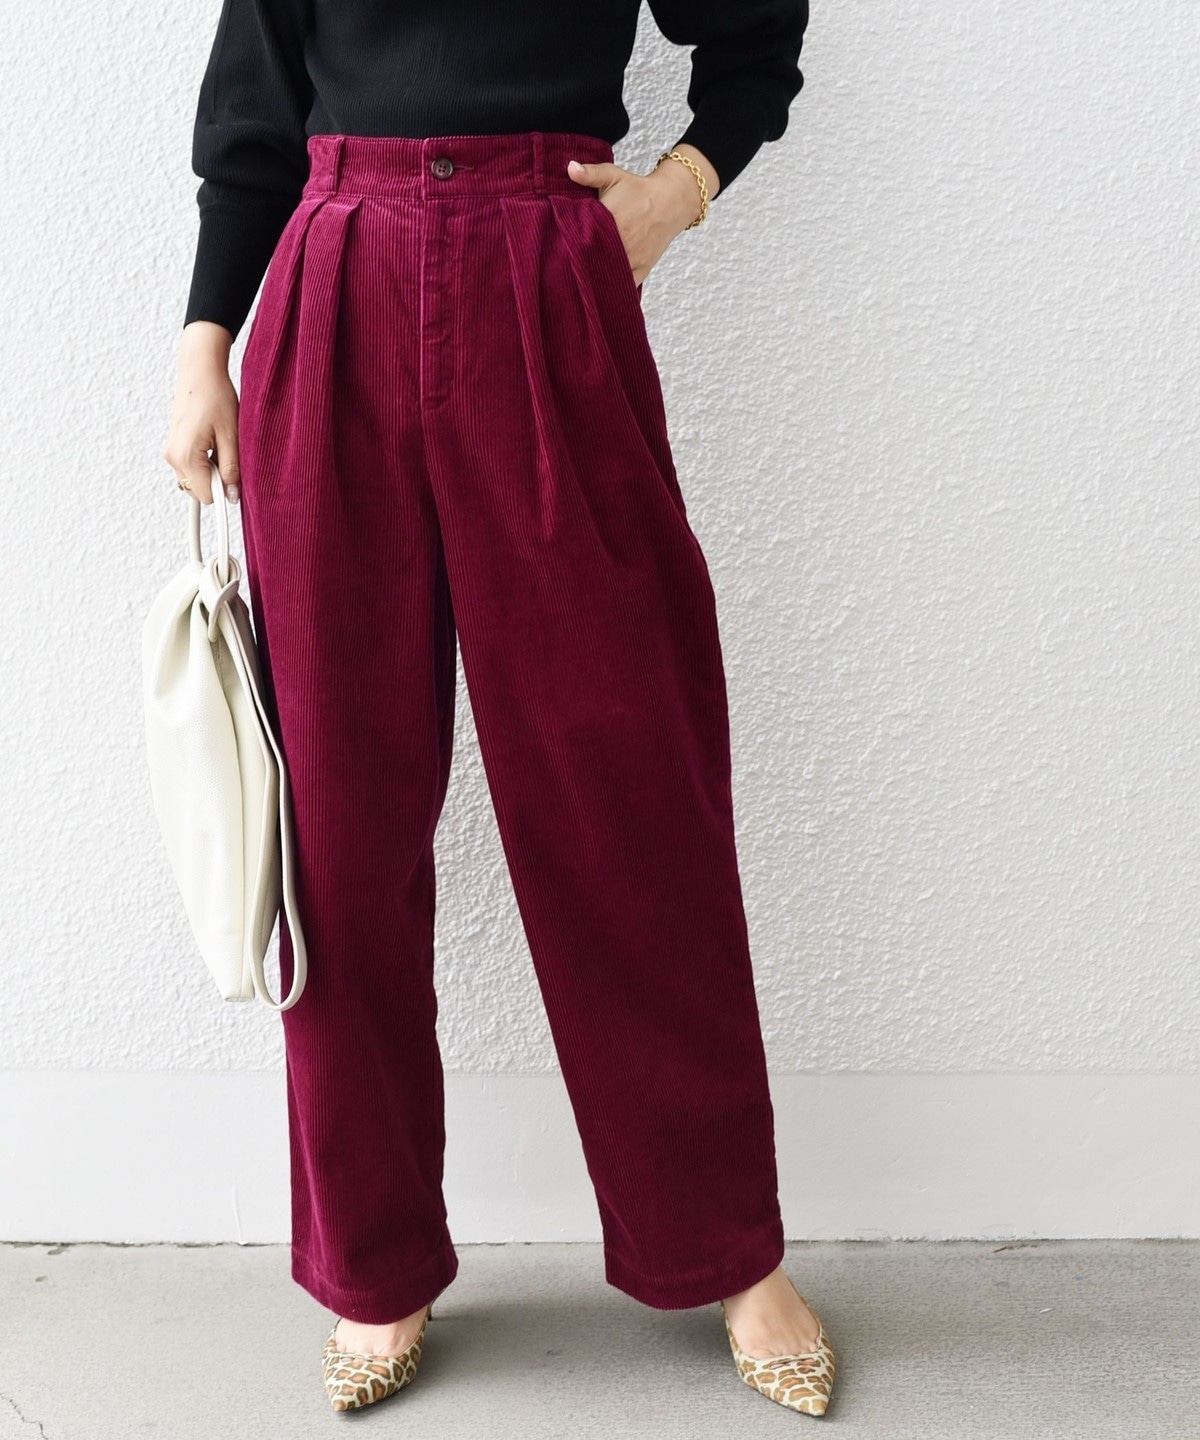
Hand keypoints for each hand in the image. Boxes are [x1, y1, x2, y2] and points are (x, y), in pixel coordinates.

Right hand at [163, 321, 239, 503]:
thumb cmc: (216, 397)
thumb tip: (233, 495)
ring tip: (220, 444)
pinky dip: (204, 462)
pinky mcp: (174, 446)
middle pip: (199, 490)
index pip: (207, 496)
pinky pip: (191, 467)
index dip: (225, 492)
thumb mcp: (231, 436)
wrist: (200, 372)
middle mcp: (173, 457)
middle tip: (229, 454)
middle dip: (217, 480)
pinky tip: (213, 442)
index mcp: (186, 456)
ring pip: (195, 479)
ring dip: (211, 470)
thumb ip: (231, 469)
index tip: (238, 485)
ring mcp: (171, 452)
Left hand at [566, 147, 716, 286]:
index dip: (567, 244)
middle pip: (591, 260)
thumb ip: (591, 173)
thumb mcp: (614, 176)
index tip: (557, 247)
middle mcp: (622, 242)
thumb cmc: (639, 189)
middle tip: (560, 268)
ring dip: (593, 278)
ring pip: (606, 276)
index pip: (581, 237)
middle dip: (577, 263)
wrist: (671, 201)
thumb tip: (569, 167)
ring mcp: (632, 258)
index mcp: (610, 219)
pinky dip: (611, 289)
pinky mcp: (641, 270)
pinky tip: (598, 290)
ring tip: (576, 281)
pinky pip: (624, 286)